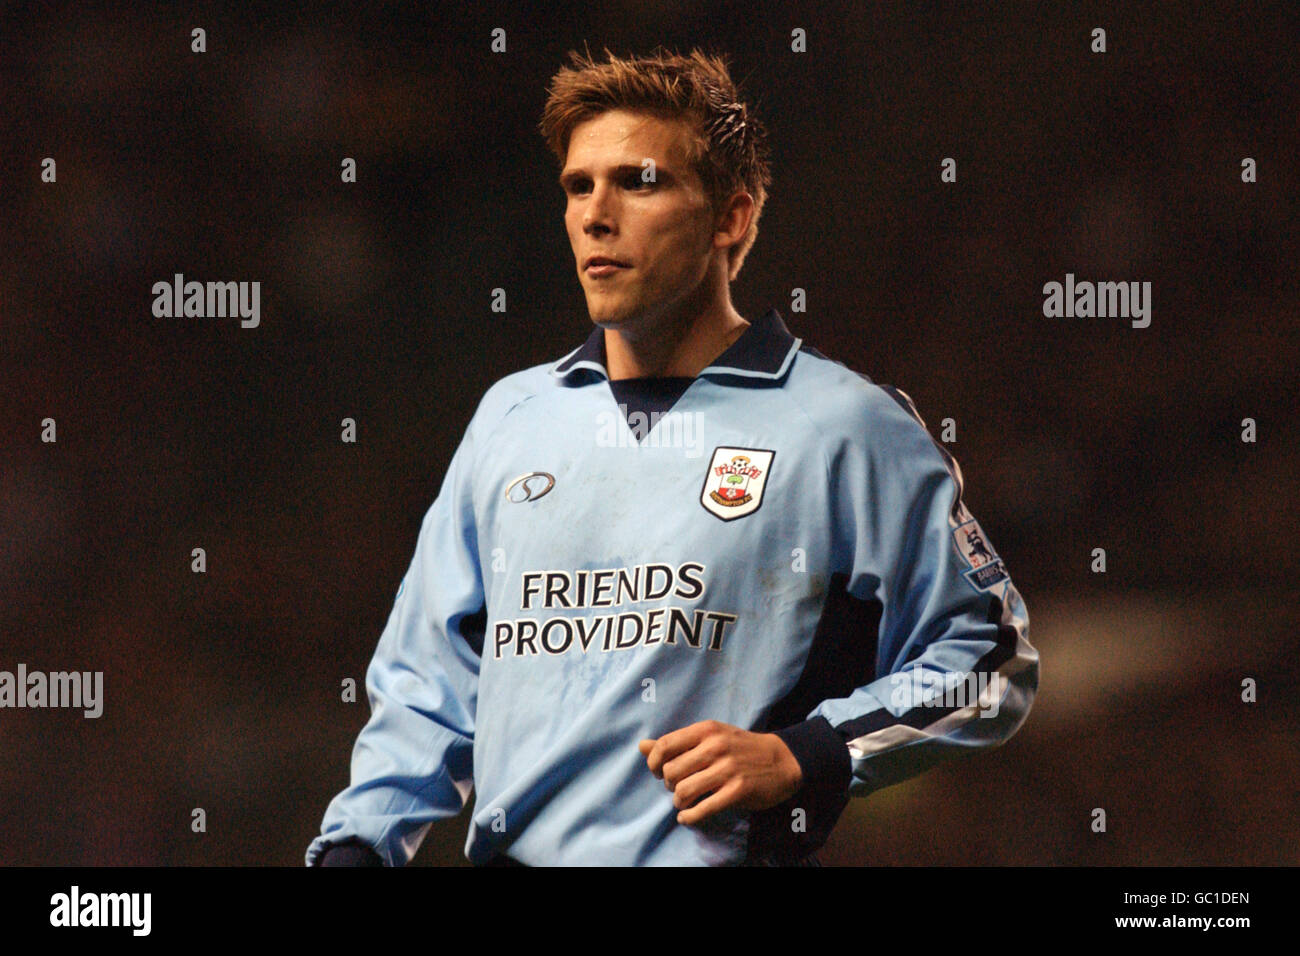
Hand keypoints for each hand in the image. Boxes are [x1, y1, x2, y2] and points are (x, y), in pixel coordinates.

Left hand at [638, 720, 802, 824]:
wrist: (783, 760)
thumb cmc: (740, 748)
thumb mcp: (711, 737)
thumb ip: (677, 743)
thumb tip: (641, 746)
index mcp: (706, 730)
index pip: (664, 745)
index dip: (653, 762)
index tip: (656, 772)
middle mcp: (715, 747)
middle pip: (671, 771)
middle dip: (668, 784)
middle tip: (676, 787)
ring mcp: (727, 770)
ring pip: (683, 791)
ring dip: (678, 802)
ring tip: (684, 802)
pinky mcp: (738, 791)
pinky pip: (702, 809)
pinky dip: (689, 817)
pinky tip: (688, 817)